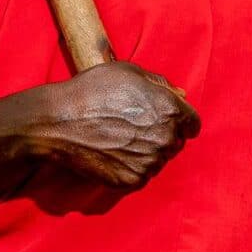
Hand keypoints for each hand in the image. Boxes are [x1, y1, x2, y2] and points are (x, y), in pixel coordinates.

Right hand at [28, 60, 200, 189]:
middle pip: (176, 142)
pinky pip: (142, 175)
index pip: (192, 124)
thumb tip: (181, 96)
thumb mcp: (129, 72)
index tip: (164, 120)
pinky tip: (114, 153)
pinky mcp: (133, 180)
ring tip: (121, 139)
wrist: (60, 122)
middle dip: (162, 135)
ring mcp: (150, 162)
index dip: (179, 120)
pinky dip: (132, 167)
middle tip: (135, 128)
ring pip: (159, 160)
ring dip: (148, 152)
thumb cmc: (93, 90)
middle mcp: (165, 138)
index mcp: (170, 110)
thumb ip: (161, 84)